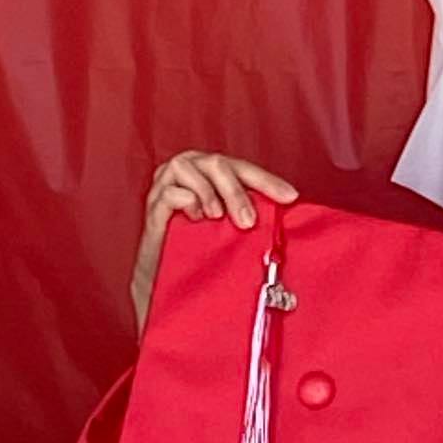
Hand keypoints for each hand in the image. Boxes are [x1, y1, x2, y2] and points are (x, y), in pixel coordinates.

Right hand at [130, 153, 301, 327]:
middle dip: (236, 191)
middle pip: (217, 164)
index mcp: (211, 171)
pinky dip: (185, 200)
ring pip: (188, 168)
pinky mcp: (153, 206)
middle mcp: (189, 170)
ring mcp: (166, 184)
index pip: (243, 168)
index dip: (267, 180)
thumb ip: (249, 213)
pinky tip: (195, 218)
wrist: (169, 278)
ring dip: (208, 192)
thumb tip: (286, 213)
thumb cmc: (202, 248)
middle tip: (247, 222)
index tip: (290, 197)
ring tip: (216, 217)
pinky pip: (168, 192)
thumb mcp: (231, 227)